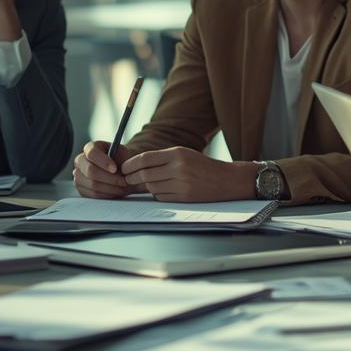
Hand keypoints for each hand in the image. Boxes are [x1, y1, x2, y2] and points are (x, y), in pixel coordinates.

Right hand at [72, 140, 141, 198]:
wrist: (122, 170)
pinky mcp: (81, 189)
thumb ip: (121, 156)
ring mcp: (78, 176)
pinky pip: (93, 195)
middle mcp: (80, 161)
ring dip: (111, 188)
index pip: (92, 153)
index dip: (103, 162)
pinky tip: (116, 192)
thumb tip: (117, 168)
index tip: (115, 169)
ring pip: (93, 185)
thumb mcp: (124, 153)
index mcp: (90, 148)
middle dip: (110, 178)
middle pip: (90, 171)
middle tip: (124, 181)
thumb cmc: (123, 160)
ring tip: (123, 187)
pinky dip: (107, 195)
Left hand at [119, 147, 254, 201]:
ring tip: (148, 184)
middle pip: (145, 174)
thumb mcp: (184, 155)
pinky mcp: (184, 197)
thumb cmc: (202, 166)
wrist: (226, 180)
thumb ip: (162, 159)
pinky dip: (158, 195)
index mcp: (177, 153)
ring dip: (146, 187)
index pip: (145, 159)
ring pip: (152, 187)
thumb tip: (136, 167)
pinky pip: (161, 197)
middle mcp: (179, 167)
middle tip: (128, 180)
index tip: (124, 169)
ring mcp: (182, 183)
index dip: (131, 165)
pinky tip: (164, 190)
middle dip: (133, 178)